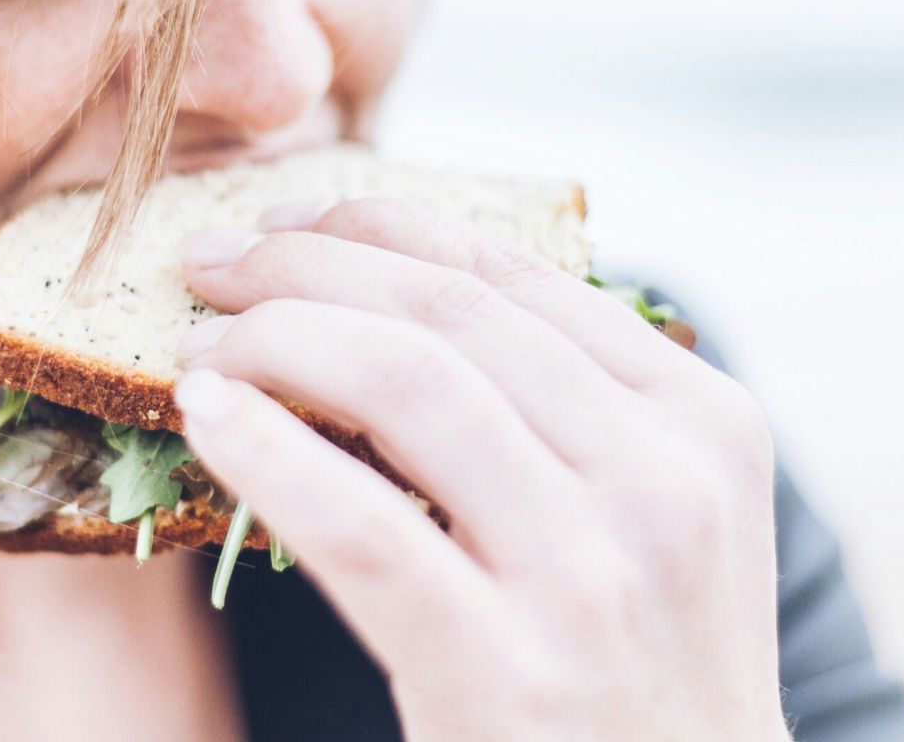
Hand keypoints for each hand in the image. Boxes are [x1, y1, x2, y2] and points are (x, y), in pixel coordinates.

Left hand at [172, 199, 790, 741]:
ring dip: (275, 340)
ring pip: (406, 383)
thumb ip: (566, 414)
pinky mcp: (507, 674)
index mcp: (703, 423)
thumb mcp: (654, 525)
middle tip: (210, 266)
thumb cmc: (640, 681)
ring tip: (200, 346)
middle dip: (306, 265)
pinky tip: (207, 419)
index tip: (285, 222)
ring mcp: (592, 577)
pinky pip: (360, 524)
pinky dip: (266, 452)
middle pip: (449, 313)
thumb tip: (385, 301)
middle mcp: (664, 482)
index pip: (514, 274)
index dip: (379, 226)